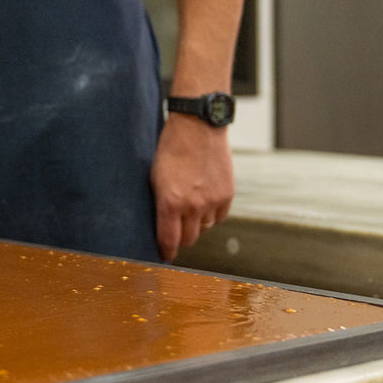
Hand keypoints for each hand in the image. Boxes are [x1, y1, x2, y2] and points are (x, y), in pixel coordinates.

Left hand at [151, 115, 234, 261]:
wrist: (198, 126)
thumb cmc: (171, 148)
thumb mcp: (155, 177)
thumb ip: (160, 203)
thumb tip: (161, 225)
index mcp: (170, 202)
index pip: (169, 240)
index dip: (166, 252)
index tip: (164, 256)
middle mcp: (193, 206)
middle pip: (188, 239)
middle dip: (180, 239)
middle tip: (175, 233)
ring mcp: (212, 201)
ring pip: (204, 229)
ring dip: (196, 225)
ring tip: (189, 212)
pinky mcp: (227, 195)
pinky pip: (219, 218)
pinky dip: (211, 215)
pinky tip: (204, 204)